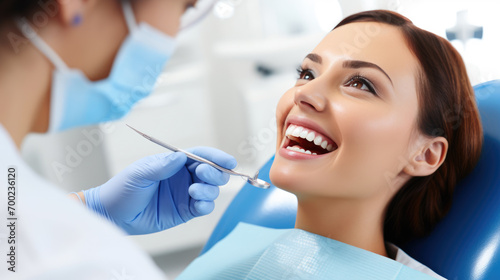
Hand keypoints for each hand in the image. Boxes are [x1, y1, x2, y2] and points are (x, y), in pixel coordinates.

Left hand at [83, 147, 236, 234]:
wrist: (113, 214)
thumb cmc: (124, 188)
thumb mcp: (140, 173)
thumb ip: (162, 165)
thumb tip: (181, 156)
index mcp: (175, 162)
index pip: (201, 155)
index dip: (216, 157)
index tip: (228, 161)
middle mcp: (184, 176)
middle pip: (212, 172)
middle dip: (215, 173)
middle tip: (203, 175)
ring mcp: (186, 194)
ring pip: (211, 190)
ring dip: (209, 189)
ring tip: (194, 191)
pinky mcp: (185, 211)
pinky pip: (204, 207)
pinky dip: (206, 205)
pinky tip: (198, 204)